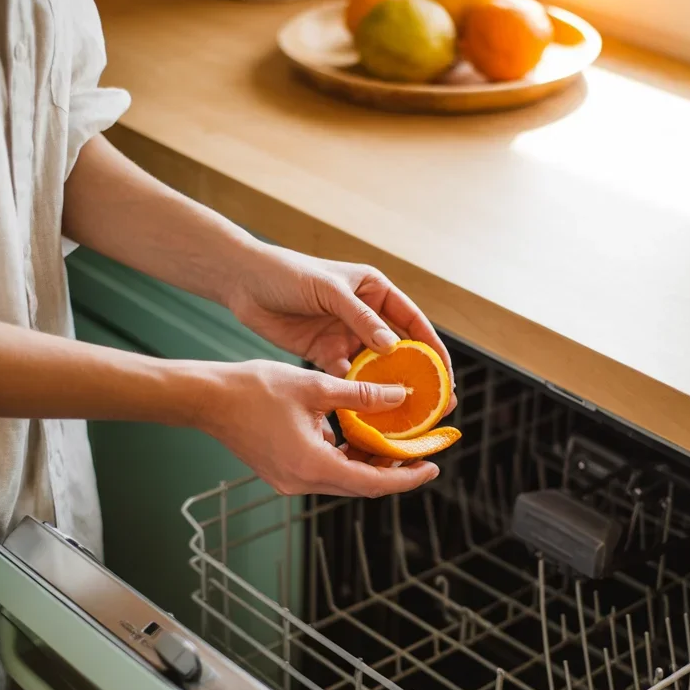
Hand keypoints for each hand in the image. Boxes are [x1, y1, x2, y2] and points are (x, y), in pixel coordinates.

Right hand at [193, 359, 439, 496]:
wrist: (207, 399)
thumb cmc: (254, 389)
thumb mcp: (316, 387)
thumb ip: (362, 396)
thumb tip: (401, 396)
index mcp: (312, 466)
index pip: (373, 482)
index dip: (407, 478)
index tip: (432, 466)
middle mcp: (302, 482)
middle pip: (361, 484)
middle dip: (394, 469)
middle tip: (421, 451)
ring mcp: (290, 480)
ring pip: (343, 478)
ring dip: (369, 461)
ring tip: (394, 438)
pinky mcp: (283, 472)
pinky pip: (325, 470)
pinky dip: (345, 456)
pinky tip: (356, 432)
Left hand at [228, 243, 455, 408]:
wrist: (243, 281)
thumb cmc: (288, 272)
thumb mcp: (328, 289)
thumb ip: (360, 318)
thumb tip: (393, 347)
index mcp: (375, 290)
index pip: (414, 322)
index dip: (432, 349)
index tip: (445, 375)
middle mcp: (366, 315)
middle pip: (400, 350)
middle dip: (416, 377)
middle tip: (434, 406)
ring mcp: (345, 336)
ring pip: (374, 368)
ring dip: (388, 390)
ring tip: (404, 417)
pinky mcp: (324, 353)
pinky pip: (346, 378)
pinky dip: (355, 394)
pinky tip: (366, 414)